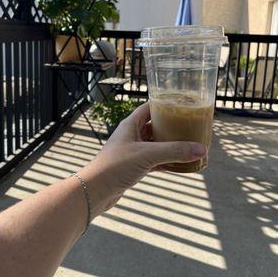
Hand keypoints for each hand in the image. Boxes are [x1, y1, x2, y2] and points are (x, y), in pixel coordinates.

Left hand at [80, 102, 205, 218]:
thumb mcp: (147, 155)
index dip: (165, 105)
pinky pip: (154, 161)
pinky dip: (166, 162)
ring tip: (188, 145)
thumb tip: (201, 149)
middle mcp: (131, 135)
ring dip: (170, 146)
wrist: (95, 191)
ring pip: (155, 144)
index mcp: (130, 124)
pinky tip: (179, 165)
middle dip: (171, 127)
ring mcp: (132, 151)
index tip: (182, 106)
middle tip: (189, 127)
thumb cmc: (116, 166)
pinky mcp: (133, 166)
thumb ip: (174, 151)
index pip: (150, 108)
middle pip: (154, 126)